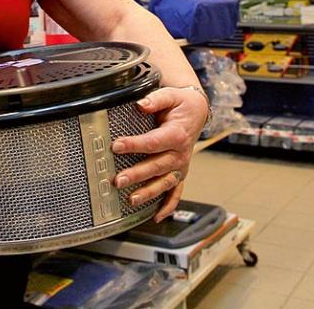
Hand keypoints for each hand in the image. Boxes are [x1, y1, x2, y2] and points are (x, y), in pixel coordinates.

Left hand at [111, 86, 207, 221]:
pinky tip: (157, 217)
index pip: (153, 142)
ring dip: (149, 193)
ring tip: (131, 200)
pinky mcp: (180, 172)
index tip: (116, 146)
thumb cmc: (181, 104)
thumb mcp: (171, 95)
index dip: (134, 145)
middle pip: (157, 166)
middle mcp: (181, 153)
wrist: (197, 112)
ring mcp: (181, 165)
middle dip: (137, 175)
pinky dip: (168, 206)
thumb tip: (141, 104)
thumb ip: (155, 99)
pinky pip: (176, 192)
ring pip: (165, 183)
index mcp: (177, 134)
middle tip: (118, 180)